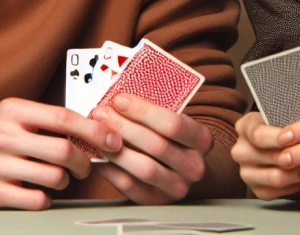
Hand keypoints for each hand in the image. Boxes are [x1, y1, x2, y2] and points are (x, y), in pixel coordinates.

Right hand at [0, 98, 122, 209]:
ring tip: (61, 177)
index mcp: (12, 110)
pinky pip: (35, 199)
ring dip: (65, 180)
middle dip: (84, 160)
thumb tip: (95, 126)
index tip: (111, 139)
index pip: (63, 117)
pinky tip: (42, 191)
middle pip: (62, 149)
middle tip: (87, 166)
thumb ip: (46, 119)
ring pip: (52, 176)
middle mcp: (1, 135)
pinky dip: (47, 198)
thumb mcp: (13, 115)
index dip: (92, 129)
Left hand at [91, 94, 213, 203]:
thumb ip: (155, 110)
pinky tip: (100, 155)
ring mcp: (177, 187)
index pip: (173, 124)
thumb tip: (120, 96)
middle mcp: (194, 166)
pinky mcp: (157, 202)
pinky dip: (112, 170)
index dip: (143, 111)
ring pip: (144, 168)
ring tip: (97, 133)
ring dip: (115, 149)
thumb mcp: (176, 118)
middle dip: (124, 127)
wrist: (184, 167)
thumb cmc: (174, 137)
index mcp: (202, 139)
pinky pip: (131, 187)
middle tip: (101, 113)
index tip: (120, 100)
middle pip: (156, 145)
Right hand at [230, 111, 299, 199]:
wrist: (270, 142)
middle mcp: (240, 151)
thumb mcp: (278, 115)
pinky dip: (297, 184)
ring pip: (276, 177)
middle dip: (294, 156)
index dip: (277, 137)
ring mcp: (246, 172)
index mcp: (244, 127)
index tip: (293, 137)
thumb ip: (288, 121)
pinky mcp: (256, 190)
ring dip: (299, 172)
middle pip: (269, 158)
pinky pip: (280, 191)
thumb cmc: (279, 125)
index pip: (258, 135)